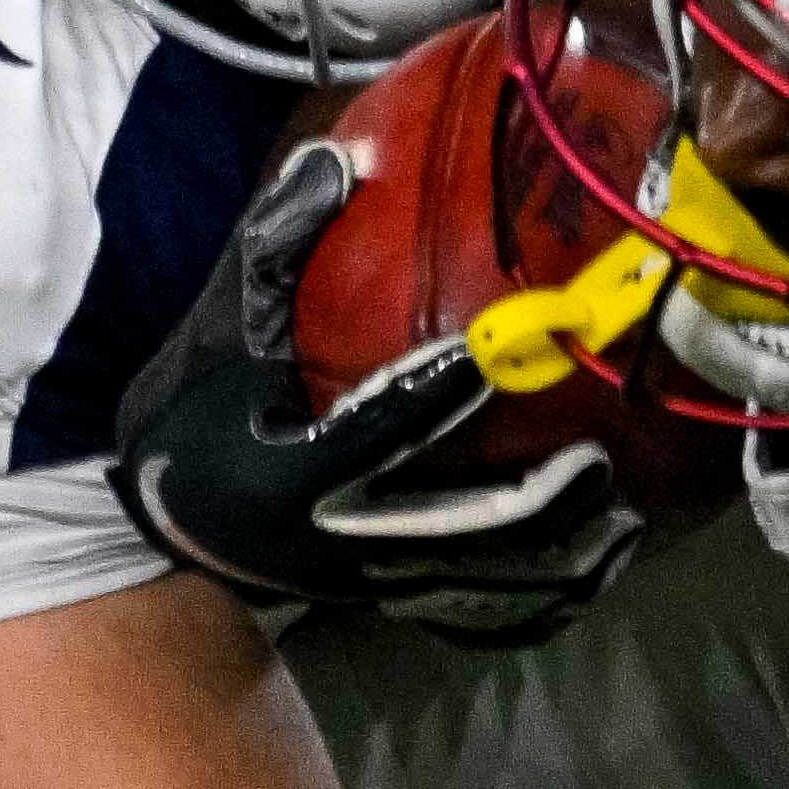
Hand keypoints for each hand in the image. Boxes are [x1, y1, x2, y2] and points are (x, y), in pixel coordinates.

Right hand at [115, 138, 648, 641]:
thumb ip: (272, 255)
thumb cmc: (199, 412)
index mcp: (283, 472)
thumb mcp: (217, 332)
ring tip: (619, 515)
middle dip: (533, 504)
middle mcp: (331, 542)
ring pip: (481, 588)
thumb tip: (336, 165)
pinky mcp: (389, 609)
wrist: (168, 525)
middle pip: (453, 532)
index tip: (494, 352)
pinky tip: (596, 566)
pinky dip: (544, 603)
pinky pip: (481, 624)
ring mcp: (367, 587)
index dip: (434, 392)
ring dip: (557, 557)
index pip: (370, 431)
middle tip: (595, 461)